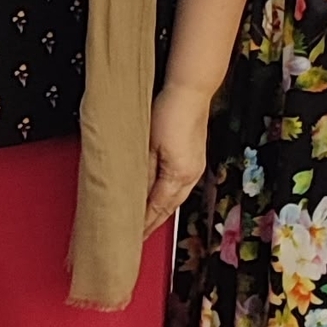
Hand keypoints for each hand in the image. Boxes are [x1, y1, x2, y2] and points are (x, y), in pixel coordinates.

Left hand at [143, 81, 212, 237]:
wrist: (190, 90)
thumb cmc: (170, 111)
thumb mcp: (148, 145)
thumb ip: (142, 173)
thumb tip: (132, 194)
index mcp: (179, 175)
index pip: (157, 209)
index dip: (143, 224)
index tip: (132, 236)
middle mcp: (190, 175)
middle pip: (168, 208)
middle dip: (152, 223)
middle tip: (136, 235)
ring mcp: (195, 167)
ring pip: (174, 198)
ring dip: (160, 210)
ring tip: (145, 220)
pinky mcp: (194, 158)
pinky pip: (178, 186)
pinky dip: (166, 195)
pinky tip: (158, 195)